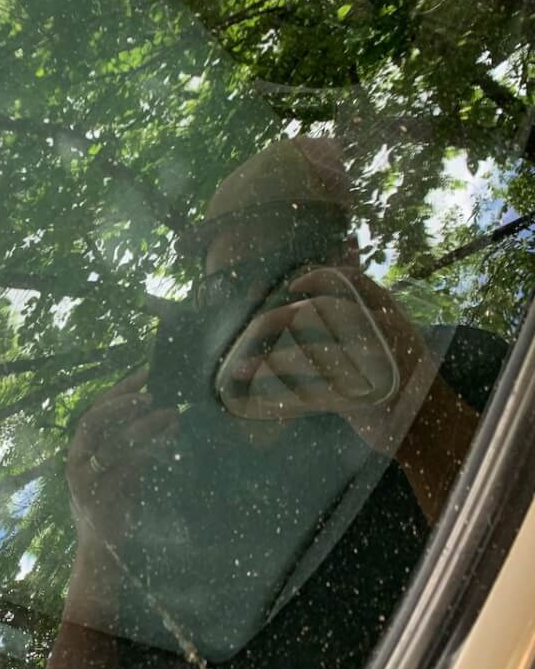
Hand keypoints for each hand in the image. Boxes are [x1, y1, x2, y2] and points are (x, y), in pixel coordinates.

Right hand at [67, 369, 178, 546]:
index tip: (144, 374)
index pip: (94, 410)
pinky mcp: (101, 496)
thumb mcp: (118, 470)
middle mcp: (75, 460)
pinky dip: (151, 449)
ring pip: (112, 443)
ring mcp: (85, 479)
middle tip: (152, 394)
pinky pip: (128, 466)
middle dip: (122, 403)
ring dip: (143, 426)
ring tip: (169, 414)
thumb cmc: (112, 505)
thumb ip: (129, 446)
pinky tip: (170, 438)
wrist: (101, 550)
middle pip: (93, 420)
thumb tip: (160, 413)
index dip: (118, 390)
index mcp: (77, 449)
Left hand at [224, 265, 437, 450]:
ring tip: (241, 366)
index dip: (318, 278)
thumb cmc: (399, 371)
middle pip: (321, 313)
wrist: (428, 423)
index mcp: (389, 314)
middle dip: (280, 320)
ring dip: (270, 362)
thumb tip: (347, 245)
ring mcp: (374, 365)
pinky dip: (281, 394)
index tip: (292, 286)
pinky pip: (311, 392)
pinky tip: (259, 397)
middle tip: (254, 327)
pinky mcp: (362, 399)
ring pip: (311, 354)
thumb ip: (364, 298)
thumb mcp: (392, 329)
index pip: (352, 281)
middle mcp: (383, 334)